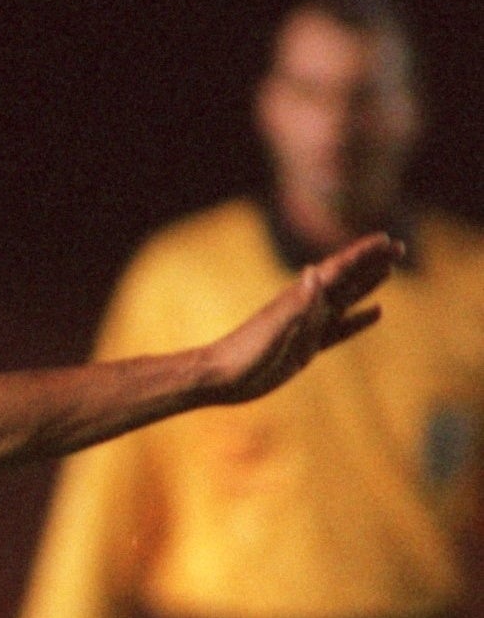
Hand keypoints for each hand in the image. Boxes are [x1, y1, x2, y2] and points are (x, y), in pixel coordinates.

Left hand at [203, 233, 400, 404]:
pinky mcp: (306, 348)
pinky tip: (378, 311)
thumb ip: (296, 302)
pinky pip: (339, 330)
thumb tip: (315, 269)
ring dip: (367, 285)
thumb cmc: (242, 354)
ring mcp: (307, 327)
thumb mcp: (273, 327)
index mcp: (300, 299)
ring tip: (390, 270)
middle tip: (399, 246)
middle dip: (372, 262)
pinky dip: (359, 320)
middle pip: (346, 279)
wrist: (218, 378)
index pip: (338, 269)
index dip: (361, 254)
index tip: (386, 239)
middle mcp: (307, 309)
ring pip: (345, 301)